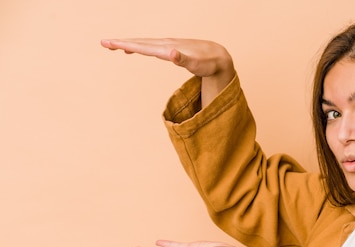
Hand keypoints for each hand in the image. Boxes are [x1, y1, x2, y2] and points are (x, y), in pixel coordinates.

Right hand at [100, 38, 234, 78]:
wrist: (218, 56)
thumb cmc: (208, 63)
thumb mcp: (197, 64)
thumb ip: (184, 60)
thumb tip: (171, 54)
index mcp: (168, 49)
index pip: (143, 46)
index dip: (126, 45)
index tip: (110, 43)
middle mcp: (166, 44)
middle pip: (140, 42)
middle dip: (121, 42)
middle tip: (103, 43)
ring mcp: (168, 45)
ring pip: (143, 44)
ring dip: (127, 44)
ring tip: (112, 46)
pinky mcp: (170, 49)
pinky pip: (149, 47)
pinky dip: (138, 47)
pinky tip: (132, 50)